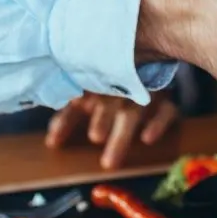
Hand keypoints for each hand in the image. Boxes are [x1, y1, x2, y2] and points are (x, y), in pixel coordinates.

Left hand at [46, 91, 179, 168]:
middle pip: (110, 103)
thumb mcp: (89, 90)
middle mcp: (119, 88)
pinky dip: (158, 123)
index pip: (77, 100)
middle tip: (95, 137)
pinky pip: (166, 110)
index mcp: (96, 83)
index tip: (53, 143)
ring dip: (122, 134)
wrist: (153, 57)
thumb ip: (70, 108)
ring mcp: (144, 92)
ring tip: (110, 160)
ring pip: (134, 111)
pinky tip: (148, 139)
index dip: (65, 121)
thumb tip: (49, 138)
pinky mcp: (166, 100)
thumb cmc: (112, 85)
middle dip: (102, 120)